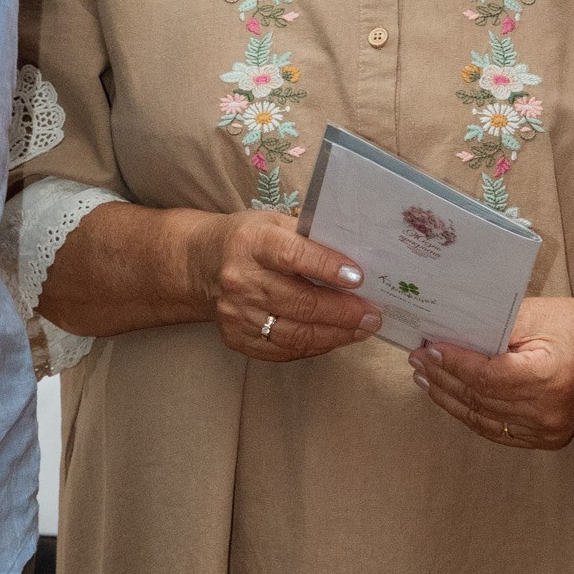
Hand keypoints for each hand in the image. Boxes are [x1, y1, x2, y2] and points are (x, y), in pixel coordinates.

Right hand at [189, 209, 382, 364]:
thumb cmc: (248, 240)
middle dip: (343, 311)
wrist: (200, 265)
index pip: (293, 256)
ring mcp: (237, 314)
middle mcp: (240, 279)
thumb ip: (309, 238)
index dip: (327, 267)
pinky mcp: (236, 337)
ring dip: (336, 334)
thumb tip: (357, 255)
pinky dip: (314, 346)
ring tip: (362, 329)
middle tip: (373, 314)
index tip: (358, 277)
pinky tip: (334, 338)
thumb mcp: (273, 223)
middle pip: (300, 302)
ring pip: (296, 333)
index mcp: (252, 242)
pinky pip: (283, 350)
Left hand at [410, 295, 573, 449]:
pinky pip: (499, 430)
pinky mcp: (548, 439)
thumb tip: (448, 333)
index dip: (453, 364)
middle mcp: (548, 412)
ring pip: (484, 419)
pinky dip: (472, 414)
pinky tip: (451, 398)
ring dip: (450, 399)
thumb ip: (493, 327)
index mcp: (548, 378)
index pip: (486, 377)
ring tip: (425, 379)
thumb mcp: (535, 315)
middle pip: (481, 400)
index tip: (427, 349)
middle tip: (417, 360)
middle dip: (443, 379)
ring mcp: (549, 431)